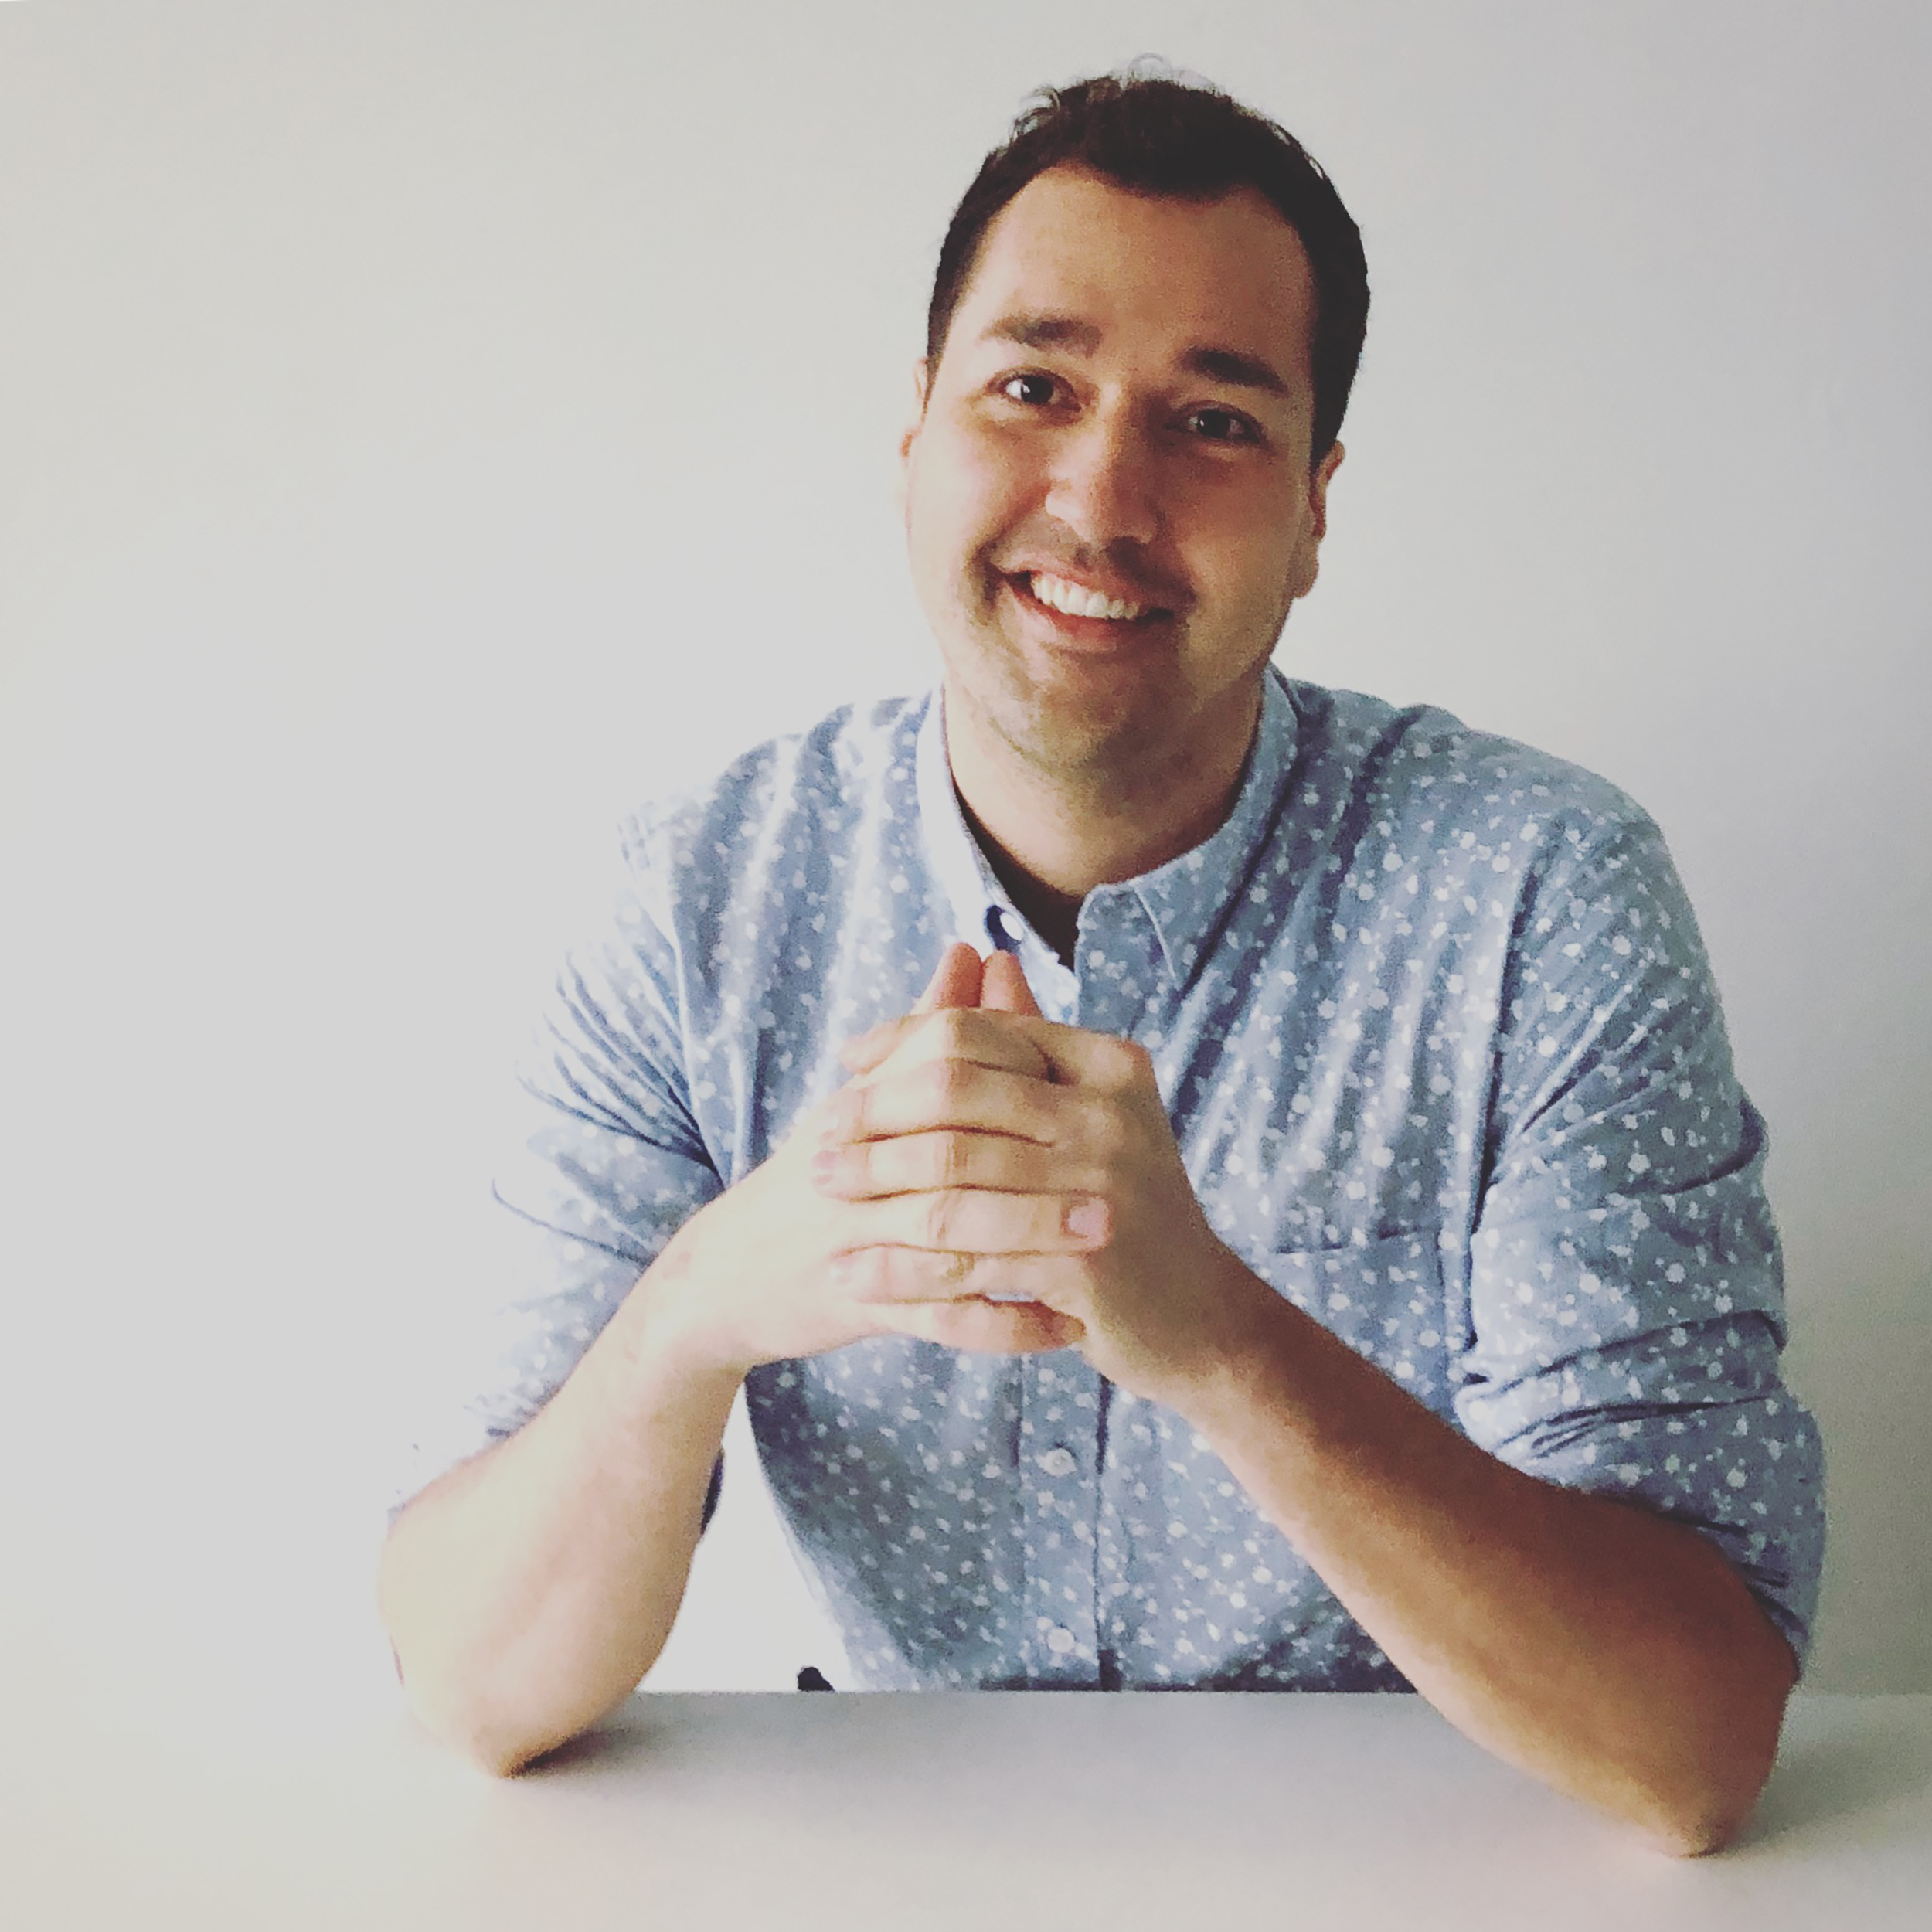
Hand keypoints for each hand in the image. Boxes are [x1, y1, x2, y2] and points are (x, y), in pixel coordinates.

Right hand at [646, 944, 1087, 1380]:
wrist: (730, 1271)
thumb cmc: (822, 1170)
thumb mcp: (866, 1096)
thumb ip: (926, 1025)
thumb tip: (976, 947)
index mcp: (868, 1099)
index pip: (951, 1062)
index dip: (1026, 1073)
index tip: (1094, 1091)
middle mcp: (859, 1158)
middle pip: (959, 1148)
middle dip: (1043, 1167)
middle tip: (1121, 1187)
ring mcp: (857, 1232)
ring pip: (954, 1233)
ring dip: (1033, 1240)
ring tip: (1101, 1248)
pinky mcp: (859, 1299)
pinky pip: (941, 1318)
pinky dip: (1006, 1324)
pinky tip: (1064, 1328)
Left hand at [817, 951, 1265, 1406]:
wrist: (1196, 1316)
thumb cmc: (1120, 1206)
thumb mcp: (1087, 1111)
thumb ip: (1030, 1040)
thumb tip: (978, 955)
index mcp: (1108, 1065)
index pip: (979, 1030)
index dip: (901, 1043)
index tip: (848, 1067)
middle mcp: (1110, 1115)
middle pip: (955, 1091)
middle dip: (873, 1115)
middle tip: (819, 1140)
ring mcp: (1100, 1189)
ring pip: (950, 1172)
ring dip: (872, 1183)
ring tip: (822, 1194)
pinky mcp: (1081, 1264)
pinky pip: (960, 1257)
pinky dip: (896, 1267)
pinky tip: (851, 1274)